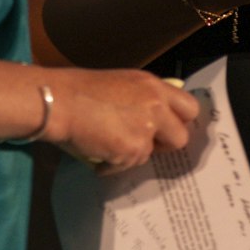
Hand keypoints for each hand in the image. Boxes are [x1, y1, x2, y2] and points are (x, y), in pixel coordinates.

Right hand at [49, 69, 198, 172]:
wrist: (60, 101)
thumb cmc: (80, 90)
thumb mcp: (121, 84)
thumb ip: (143, 99)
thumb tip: (155, 115)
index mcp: (153, 86)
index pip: (189, 107)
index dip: (179, 122)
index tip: (167, 128)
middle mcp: (156, 105)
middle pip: (181, 137)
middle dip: (165, 145)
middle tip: (144, 142)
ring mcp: (146, 128)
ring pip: (149, 155)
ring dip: (130, 154)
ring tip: (107, 142)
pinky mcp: (132, 149)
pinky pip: (127, 165)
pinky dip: (112, 164)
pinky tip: (97, 151)